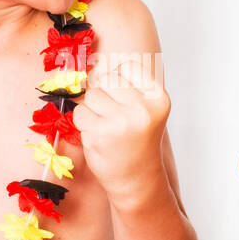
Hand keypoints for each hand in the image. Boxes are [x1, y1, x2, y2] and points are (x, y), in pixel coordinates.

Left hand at [76, 55, 170, 199]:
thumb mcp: (145, 108)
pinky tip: (99, 138)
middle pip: (106, 79)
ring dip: (92, 110)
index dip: (119, 82)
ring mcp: (120, 122)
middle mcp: (142, 109)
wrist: (137, 179)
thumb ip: (127, 84)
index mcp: (158, 98)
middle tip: (115, 118)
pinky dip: (84, 124)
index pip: (126, 67)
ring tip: (108, 128)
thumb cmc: (137, 139)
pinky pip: (80, 113)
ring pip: (91, 96)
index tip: (125, 101)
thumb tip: (93, 59)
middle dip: (104, 95)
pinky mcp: (99, 135)